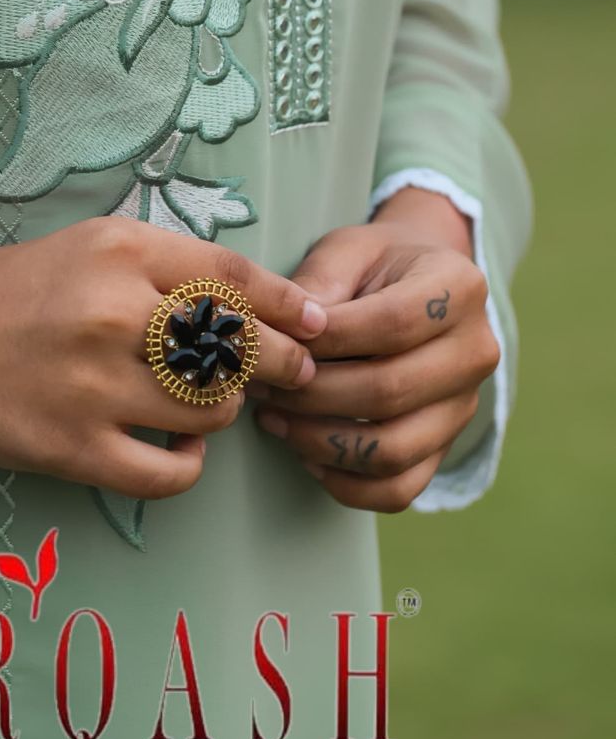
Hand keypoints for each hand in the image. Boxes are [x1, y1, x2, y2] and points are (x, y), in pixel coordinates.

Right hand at [0, 218, 328, 501]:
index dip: (289, 307)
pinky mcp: (71, 449)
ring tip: (205, 406)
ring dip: (225, 414)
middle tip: (283, 376)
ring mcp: (92, 386)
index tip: (317, 327)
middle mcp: (111, 313)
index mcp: (120, 252)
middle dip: (275, 367)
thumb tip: (263, 306)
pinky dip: (188, 465)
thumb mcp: (94, 244)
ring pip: (212, 412)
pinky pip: (170, 473)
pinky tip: (174, 449)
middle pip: (236, 349)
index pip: (234, 278)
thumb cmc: (17, 286)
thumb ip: (171, 265)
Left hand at [250, 187, 499, 511]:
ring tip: (273, 418)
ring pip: (393, 449)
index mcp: (459, 288)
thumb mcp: (348, 250)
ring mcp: (464, 407)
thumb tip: (289, 334)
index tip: (280, 339)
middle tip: (262, 384)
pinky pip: (399, 488)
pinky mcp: (444, 447)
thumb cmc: (375, 264)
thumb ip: (320, 282)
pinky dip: (346, 483)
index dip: (330, 338)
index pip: (395, 323)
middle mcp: (476, 352)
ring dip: (320, 441)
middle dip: (312, 393)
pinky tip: (305, 453)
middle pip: (391, 390)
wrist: (418, 286)